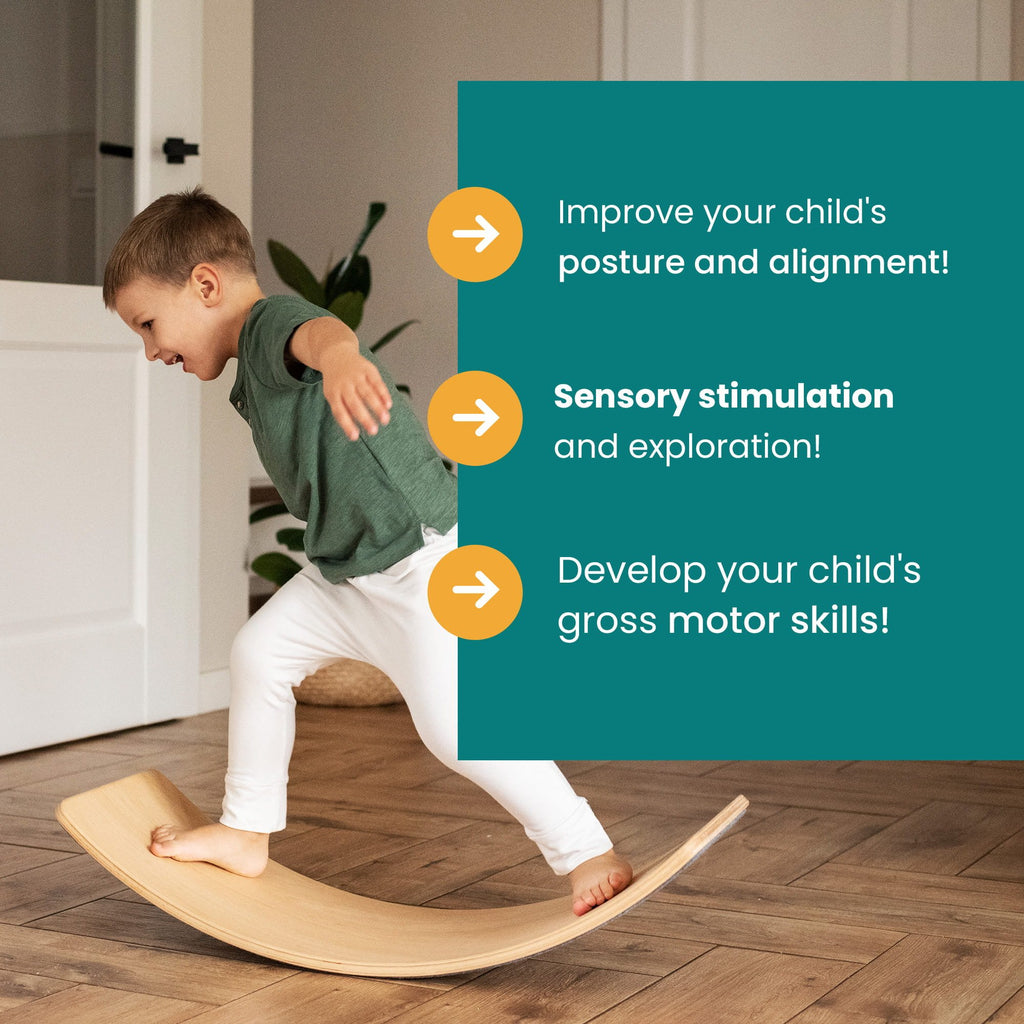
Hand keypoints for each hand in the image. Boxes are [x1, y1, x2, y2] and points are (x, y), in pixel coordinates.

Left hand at [289, 316, 392, 440]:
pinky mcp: (367, 369)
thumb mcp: (332, 395)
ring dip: (377, 408)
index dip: (347, 425)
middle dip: (365, 418)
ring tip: (385, 420)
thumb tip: (354, 433)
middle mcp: (344, 385)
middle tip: (374, 431)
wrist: (336, 354)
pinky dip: (383, 394)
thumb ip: (343, 411)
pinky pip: (376, 383)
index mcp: (333, 393)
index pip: (340, 412)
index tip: (355, 437)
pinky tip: (389, 405)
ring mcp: (356, 376)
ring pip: (368, 394)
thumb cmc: (336, 382)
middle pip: (355, 404)